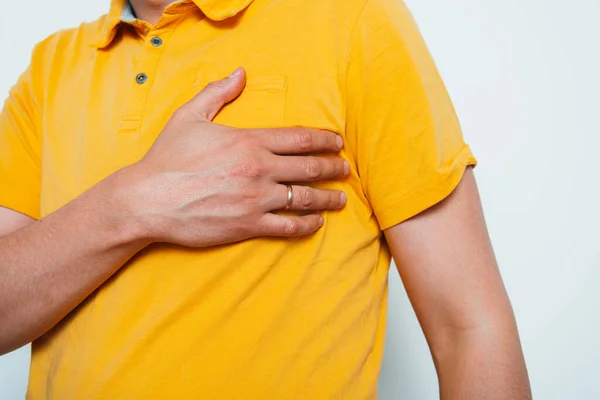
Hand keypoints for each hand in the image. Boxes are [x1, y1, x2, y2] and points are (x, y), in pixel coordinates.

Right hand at [126, 68, 348, 246]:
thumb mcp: (189, 116)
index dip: (323, 140)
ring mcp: (256, 199)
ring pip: (305, 199)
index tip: (337, 142)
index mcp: (249, 142)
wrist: (148, 200)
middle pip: (310, 167)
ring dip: (328, 198)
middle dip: (333, 167)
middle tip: (345, 168)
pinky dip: (307, 225)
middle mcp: (259, 170)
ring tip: (341, 198)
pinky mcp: (249, 225)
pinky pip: (288, 227)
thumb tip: (240, 73)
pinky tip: (316, 223)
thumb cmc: (167, 158)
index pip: (299, 138)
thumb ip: (218, 93)